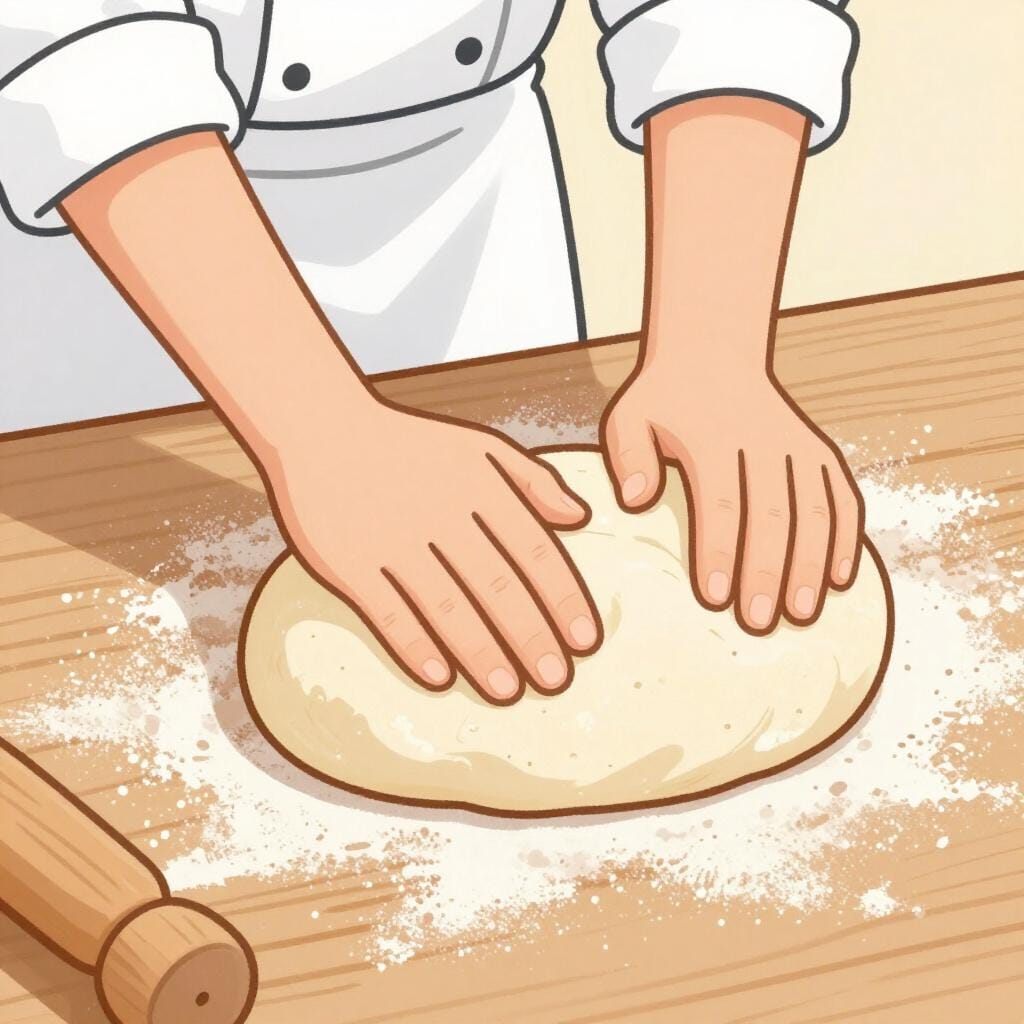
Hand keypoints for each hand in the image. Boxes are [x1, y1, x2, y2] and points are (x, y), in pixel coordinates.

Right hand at [262, 401, 601, 702]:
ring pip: (446, 605)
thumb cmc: (408, 444)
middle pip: (496, 584)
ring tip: (507, 691)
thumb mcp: (478, 446)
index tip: (585, 640)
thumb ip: (533, 479)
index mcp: (478, 484)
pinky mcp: (348, 562)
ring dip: (481, 652)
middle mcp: (439, 513)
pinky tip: (440, 678)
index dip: (563, 598)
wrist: (319, 429)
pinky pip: (387, 612)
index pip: (534, 549)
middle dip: (530, 636)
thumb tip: (580, 517)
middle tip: (555, 680)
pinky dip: (415, 646)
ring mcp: (391, 539)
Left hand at [601, 367, 863, 633]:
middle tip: (759, 622)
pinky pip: (842, 497)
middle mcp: (764, 441)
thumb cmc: (663, 401)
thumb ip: (629, 456)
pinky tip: (840, 580)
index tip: (716, 597)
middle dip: (767, 571)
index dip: (720, 551)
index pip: (720, 502)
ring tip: (803, 614)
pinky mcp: (820, 453)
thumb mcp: (629, 416)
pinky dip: (846, 538)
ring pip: (814, 510)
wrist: (712, 354)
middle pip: (771, 514)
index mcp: (713, 439)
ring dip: (811, 564)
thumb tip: (635, 498)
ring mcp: (798, 446)